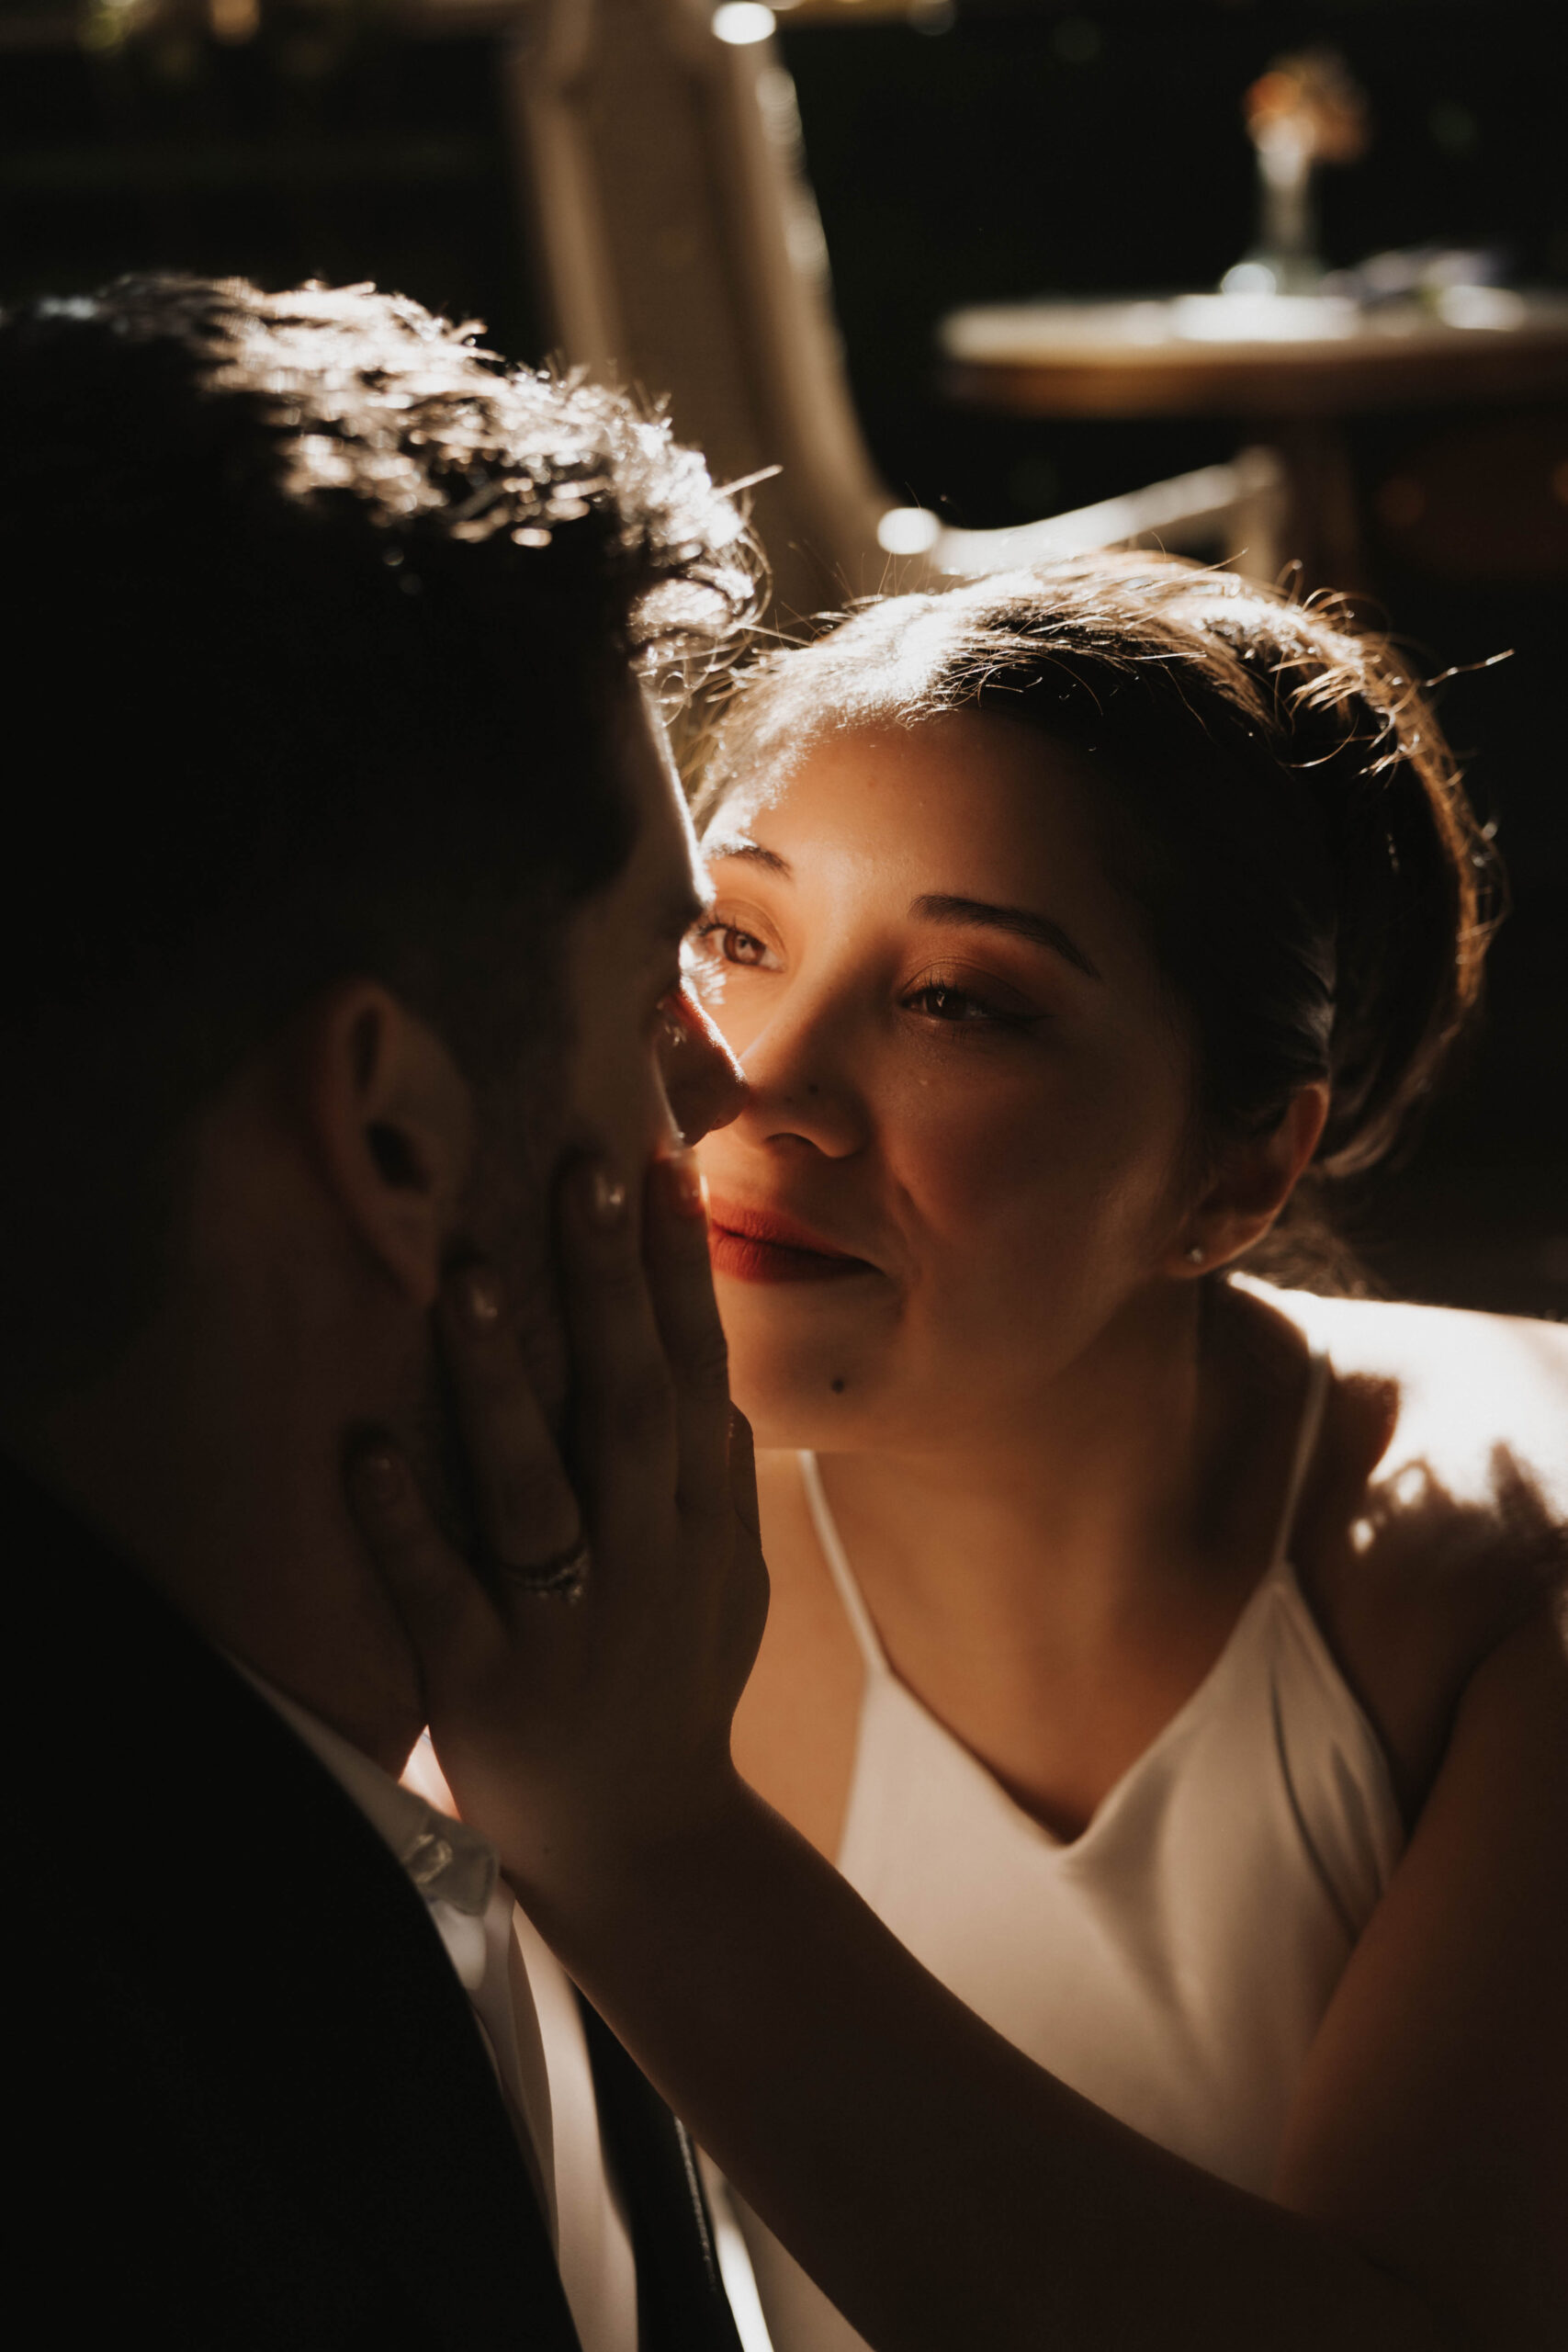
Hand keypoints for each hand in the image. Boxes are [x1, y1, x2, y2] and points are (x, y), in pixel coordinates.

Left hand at [345, 1144, 767, 1925]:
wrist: (650, 1850)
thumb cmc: (677, 1689)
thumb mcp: (729, 1582)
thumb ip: (714, 1475)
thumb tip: (706, 1349)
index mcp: (704, 1529)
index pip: (699, 1377)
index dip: (680, 1273)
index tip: (659, 1166)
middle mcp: (647, 1564)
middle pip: (632, 1408)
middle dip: (611, 1287)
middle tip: (582, 1170)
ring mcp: (569, 1626)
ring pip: (537, 1490)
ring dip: (503, 1381)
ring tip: (466, 1273)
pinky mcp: (487, 1687)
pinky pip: (442, 1597)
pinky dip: (407, 1526)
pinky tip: (366, 1451)